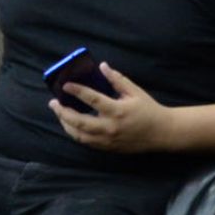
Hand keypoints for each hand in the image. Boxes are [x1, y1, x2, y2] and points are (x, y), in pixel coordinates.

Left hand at [50, 61, 171, 151]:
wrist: (161, 133)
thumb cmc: (149, 110)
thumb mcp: (135, 91)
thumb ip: (117, 79)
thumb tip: (102, 67)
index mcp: (117, 110)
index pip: (92, 100)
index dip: (77, 91)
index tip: (66, 86)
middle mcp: (110, 127)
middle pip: (78, 121)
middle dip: (62, 112)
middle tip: (54, 103)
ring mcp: (107, 140)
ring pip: (79, 135)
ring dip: (66, 124)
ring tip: (60, 114)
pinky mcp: (107, 148)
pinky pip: (86, 142)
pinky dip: (76, 133)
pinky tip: (72, 125)